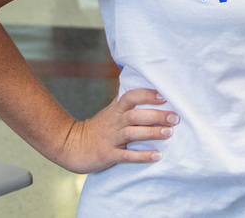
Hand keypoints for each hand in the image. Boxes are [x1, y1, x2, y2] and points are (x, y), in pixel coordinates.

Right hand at [53, 88, 178, 173]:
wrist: (70, 146)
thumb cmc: (97, 128)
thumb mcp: (110, 111)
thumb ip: (126, 102)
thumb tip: (147, 88)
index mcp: (115, 110)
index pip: (131, 97)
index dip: (147, 95)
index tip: (164, 96)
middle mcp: (114, 122)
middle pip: (135, 115)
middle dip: (156, 116)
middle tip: (175, 118)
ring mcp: (110, 139)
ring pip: (132, 134)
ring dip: (152, 133)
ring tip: (169, 133)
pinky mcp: (108, 155)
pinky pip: (126, 156)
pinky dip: (142, 156)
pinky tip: (157, 156)